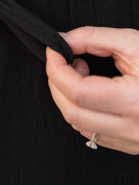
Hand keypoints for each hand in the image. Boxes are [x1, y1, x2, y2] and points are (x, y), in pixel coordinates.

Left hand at [46, 26, 138, 154]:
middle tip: (62, 60)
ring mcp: (132, 141)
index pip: (78, 90)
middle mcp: (133, 127)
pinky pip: (92, 132)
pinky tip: (91, 92)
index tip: (54, 49)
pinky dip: (81, 111)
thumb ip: (94, 38)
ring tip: (81, 72)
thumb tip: (62, 40)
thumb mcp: (135, 43)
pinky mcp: (131, 146)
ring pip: (78, 125)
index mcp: (135, 100)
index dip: (57, 67)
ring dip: (66, 97)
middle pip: (72, 111)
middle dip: (56, 82)